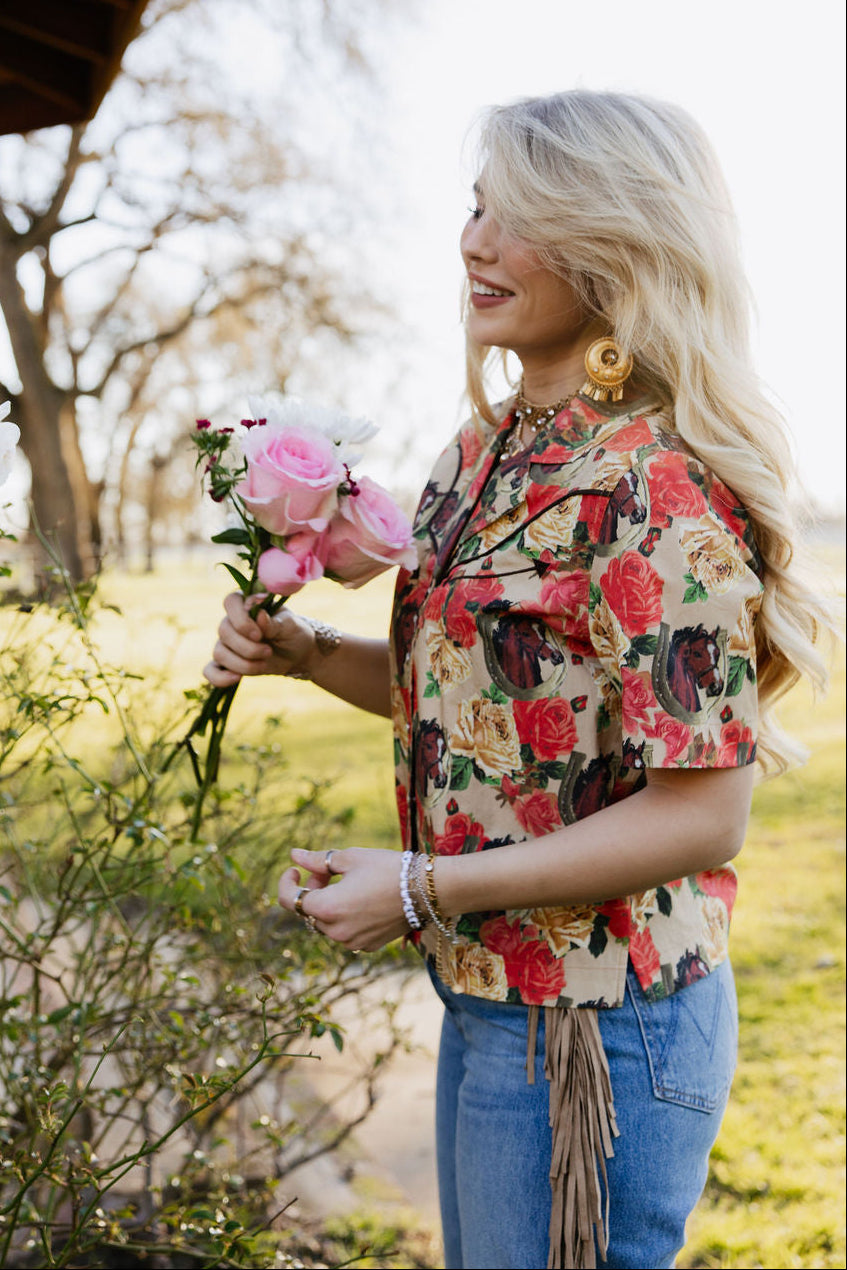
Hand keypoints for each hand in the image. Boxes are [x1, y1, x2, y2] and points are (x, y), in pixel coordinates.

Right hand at [203, 592, 315, 686]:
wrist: (297, 654)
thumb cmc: (293, 633)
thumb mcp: (290, 626)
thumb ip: (274, 622)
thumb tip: (259, 616)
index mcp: (247, 604)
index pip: (231, 602)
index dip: (241, 620)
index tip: (259, 634)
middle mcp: (232, 621)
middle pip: (224, 631)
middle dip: (247, 647)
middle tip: (268, 651)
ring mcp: (227, 643)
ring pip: (220, 652)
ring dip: (242, 663)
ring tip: (264, 663)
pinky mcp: (227, 663)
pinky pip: (211, 671)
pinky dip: (220, 677)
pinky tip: (237, 678)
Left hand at [278, 847, 408, 951]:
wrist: (428, 891)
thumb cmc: (388, 868)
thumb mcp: (349, 858)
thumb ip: (317, 859)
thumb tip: (294, 855)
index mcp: (327, 908)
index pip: (289, 900)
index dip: (286, 882)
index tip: (294, 869)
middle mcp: (335, 931)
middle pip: (308, 911)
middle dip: (312, 889)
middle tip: (327, 870)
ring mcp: (352, 942)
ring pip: (326, 923)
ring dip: (327, 904)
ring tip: (347, 883)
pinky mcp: (367, 945)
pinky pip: (344, 931)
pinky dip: (344, 916)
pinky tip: (361, 899)